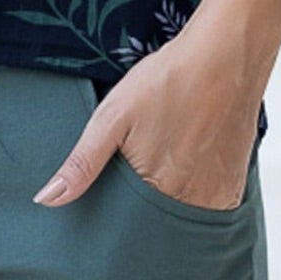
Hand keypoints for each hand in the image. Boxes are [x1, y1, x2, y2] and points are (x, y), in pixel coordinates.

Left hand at [32, 26, 263, 211]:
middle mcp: (190, 204)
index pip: (126, 223)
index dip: (117, 206)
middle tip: (144, 154)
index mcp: (155, 192)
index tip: (115, 183)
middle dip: (143, 200)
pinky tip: (189, 153)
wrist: (226, 56)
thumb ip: (82, 162)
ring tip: (167, 149)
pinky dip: (195, 187)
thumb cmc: (168, 80)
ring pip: (182, 211)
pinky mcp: (234, 186)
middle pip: (155, 219)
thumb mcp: (113, 116)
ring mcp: (215, 198)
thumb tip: (47, 199)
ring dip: (171, 194)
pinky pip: (208, 202)